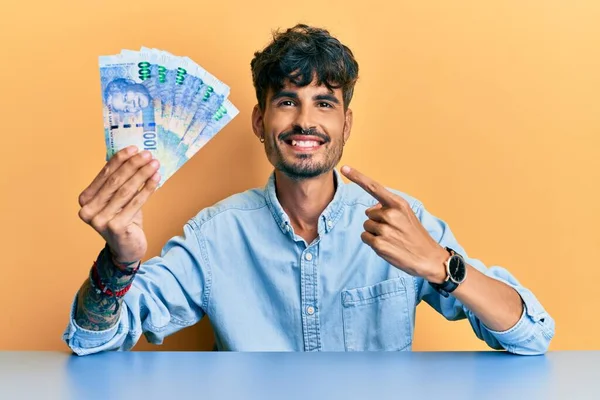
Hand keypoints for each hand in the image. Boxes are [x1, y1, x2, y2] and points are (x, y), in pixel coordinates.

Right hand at [78, 146, 160, 262]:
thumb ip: (118, 182)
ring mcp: (100, 220)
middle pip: (115, 181)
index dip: (120, 159)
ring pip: (126, 191)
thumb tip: (132, 155)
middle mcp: (88, 210)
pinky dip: (147, 189)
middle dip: (133, 165)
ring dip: (142, 175)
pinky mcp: (114, 227)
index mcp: (85, 199)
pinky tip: (156, 179)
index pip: (104, 174)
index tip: (135, 148)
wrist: (127, 248)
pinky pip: (135, 203)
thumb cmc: (123, 220)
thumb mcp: (118, 199)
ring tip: (154, 164)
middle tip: (148, 155)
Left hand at [341, 165, 448, 282]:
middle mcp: (391, 214)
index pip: (374, 187)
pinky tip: (388, 246)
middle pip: (368, 213)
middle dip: (377, 221)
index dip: (357, 177)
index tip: (344, 168)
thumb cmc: (414, 234)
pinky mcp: (379, 244)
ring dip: (375, 232)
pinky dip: (372, 242)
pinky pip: (365, 237)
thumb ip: (388, 207)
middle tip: (394, 230)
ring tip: (392, 238)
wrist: (429, 257)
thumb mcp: (406, 214)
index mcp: (398, 203)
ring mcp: (385, 229)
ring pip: (366, 226)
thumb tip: (371, 208)